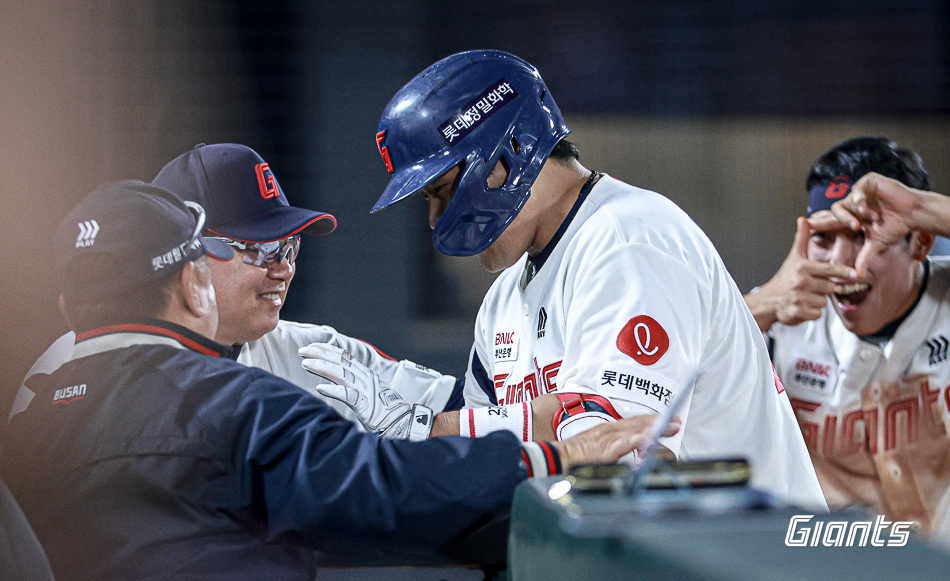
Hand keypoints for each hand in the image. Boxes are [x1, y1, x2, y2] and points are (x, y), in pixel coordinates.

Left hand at [304, 326, 452, 408]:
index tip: (312, 345)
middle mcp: (365, 378)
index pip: (345, 357)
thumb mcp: (369, 391)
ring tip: (306, 364)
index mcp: (366, 374)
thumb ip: (355, 383)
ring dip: (322, 368)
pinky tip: (320, 388)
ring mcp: (365, 390)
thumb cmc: (384, 410)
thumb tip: (336, 379)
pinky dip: (334, 391)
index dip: (328, 350)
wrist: (402, 423)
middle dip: (320, 354)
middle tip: (302, 351)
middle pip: (340, 362)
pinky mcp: (365, 405)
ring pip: (341, 375)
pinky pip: (347, 396)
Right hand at [551, 414, 680, 471]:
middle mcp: (611, 430)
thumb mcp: (597, 447)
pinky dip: (640, 438)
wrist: (560, 456)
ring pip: (636, 429)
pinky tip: (651, 437)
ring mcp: (609, 437)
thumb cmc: (576, 455)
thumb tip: (628, 454)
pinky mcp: (607, 447)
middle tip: (676, 421)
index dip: (650, 420)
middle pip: (638, 423)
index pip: (633, 422)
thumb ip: (612, 448)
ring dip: (655, 427)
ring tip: (671, 426)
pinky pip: (627, 441)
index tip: (665, 418)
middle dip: (659, 421)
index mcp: (608, 430)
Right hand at [745, 217, 857, 330]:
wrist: (768, 301)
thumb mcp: (793, 258)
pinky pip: (817, 314)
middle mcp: (801, 282)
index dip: (843, 272)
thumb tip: (803, 219)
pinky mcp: (798, 312)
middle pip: (829, 287)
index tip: (857, 274)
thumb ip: (802, 239)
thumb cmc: (784, 278)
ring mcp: (799, 298)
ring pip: (824, 302)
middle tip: (809, 287)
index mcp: (802, 268)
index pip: (828, 270)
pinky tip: (802, 307)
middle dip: (823, 289)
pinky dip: (812, 313)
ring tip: (804, 297)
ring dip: (817, 302)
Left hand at [811, 172, 929, 275]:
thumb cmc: (896, 226)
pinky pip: (857, 189)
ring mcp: (860, 191)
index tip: (807, 226)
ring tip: (868, 219)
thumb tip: (859, 276)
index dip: (820, 223)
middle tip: (852, 226)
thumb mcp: (876, 243)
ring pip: (845, 201)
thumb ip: (864, 257)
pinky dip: (861, 199)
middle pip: (835, 210)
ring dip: (855, 212)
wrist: (913, 214)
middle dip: (838, 219)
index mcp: (852, 216)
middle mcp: (853, 203)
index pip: (832, 220)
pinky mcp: (868, 181)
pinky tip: (868, 208)